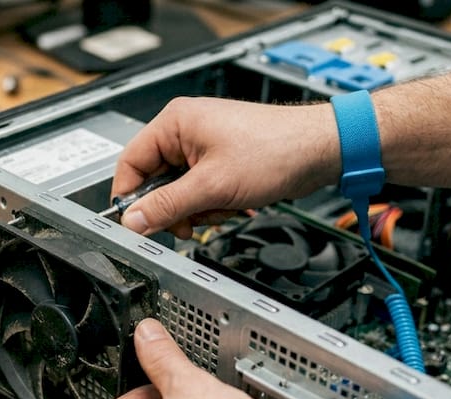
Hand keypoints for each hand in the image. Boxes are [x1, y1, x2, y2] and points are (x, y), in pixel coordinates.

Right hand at [113, 97, 339, 239]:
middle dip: (174, 207)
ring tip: (223, 206)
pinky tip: (232, 204)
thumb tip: (133, 221)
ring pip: (178, 191)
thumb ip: (167, 206)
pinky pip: (199, 190)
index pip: (130, 163)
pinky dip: (212, 204)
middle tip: (190, 223)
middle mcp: (185, 130)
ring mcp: (203, 145)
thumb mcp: (212, 187)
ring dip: (198, 208)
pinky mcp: (219, 160)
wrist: (320, 150)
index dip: (130, 197)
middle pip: (155, 181)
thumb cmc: (277, 150)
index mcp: (174, 123)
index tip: (137, 224)